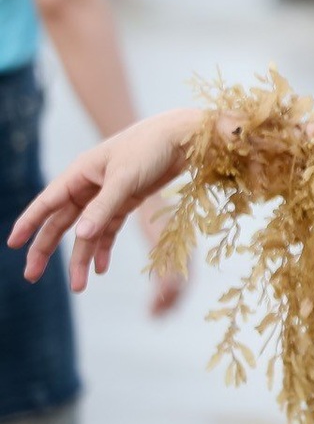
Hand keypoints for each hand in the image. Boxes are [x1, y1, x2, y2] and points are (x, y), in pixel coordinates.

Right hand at [6, 107, 205, 292]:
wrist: (186, 138)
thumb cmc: (151, 148)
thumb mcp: (125, 179)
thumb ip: (103, 207)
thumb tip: (81, 235)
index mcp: (80, 173)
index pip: (47, 202)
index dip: (29, 224)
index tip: (13, 244)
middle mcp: (90, 185)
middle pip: (61, 222)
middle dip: (46, 249)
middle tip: (31, 276)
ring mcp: (108, 195)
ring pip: (87, 231)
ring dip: (82, 257)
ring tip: (78, 286)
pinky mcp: (128, 201)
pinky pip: (110, 229)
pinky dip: (105, 248)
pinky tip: (101, 268)